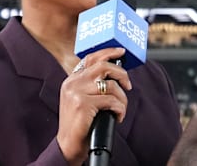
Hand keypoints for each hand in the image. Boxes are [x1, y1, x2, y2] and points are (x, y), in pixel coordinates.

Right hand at [56, 48, 131, 164]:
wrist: (68, 145)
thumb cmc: (79, 123)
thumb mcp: (81, 99)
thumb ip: (91, 85)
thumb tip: (116, 75)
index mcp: (72, 79)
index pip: (91, 58)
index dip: (108, 52)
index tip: (122, 52)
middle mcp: (72, 82)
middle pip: (103, 67)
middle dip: (121, 74)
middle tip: (128, 85)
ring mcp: (76, 92)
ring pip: (111, 86)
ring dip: (122, 98)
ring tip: (120, 109)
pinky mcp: (82, 104)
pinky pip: (111, 101)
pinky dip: (120, 109)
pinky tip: (117, 117)